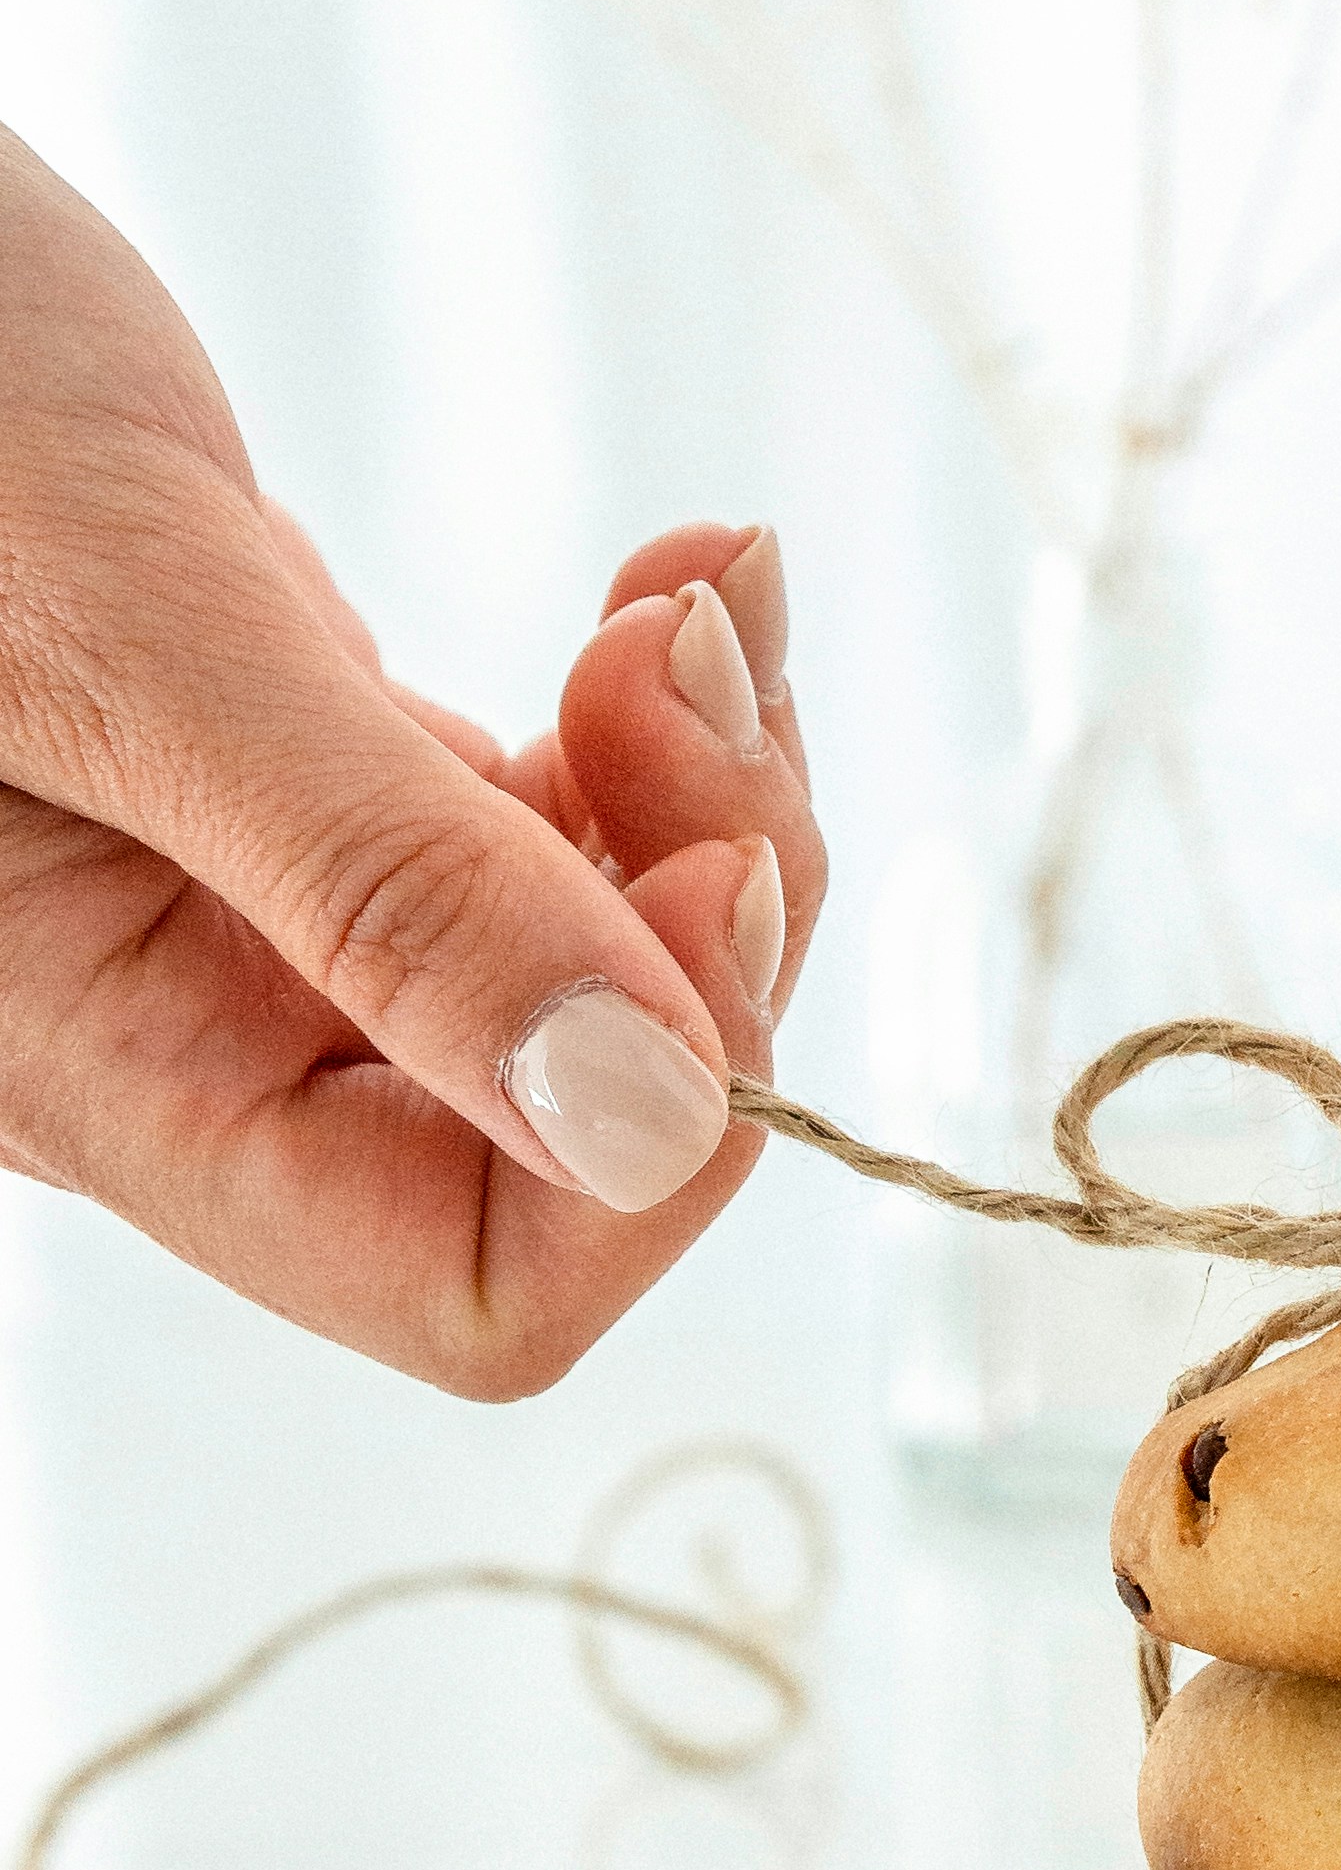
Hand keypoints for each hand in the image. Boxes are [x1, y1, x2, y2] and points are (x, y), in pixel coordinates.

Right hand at [0, 130, 823, 1388]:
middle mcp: (189, 1027)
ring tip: (688, 601)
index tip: (697, 884)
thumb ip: (378, 876)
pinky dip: (655, 720)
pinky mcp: (300, 776)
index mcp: (105, 1066)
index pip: (461, 1284)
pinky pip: (554, 831)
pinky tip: (664, 585)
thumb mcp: (118, 628)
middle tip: (691, 669)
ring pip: (597, 968)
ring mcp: (254, 905)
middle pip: (573, 1129)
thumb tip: (646, 1121)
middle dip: (707, 914)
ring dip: (704, 796)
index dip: (648, 1140)